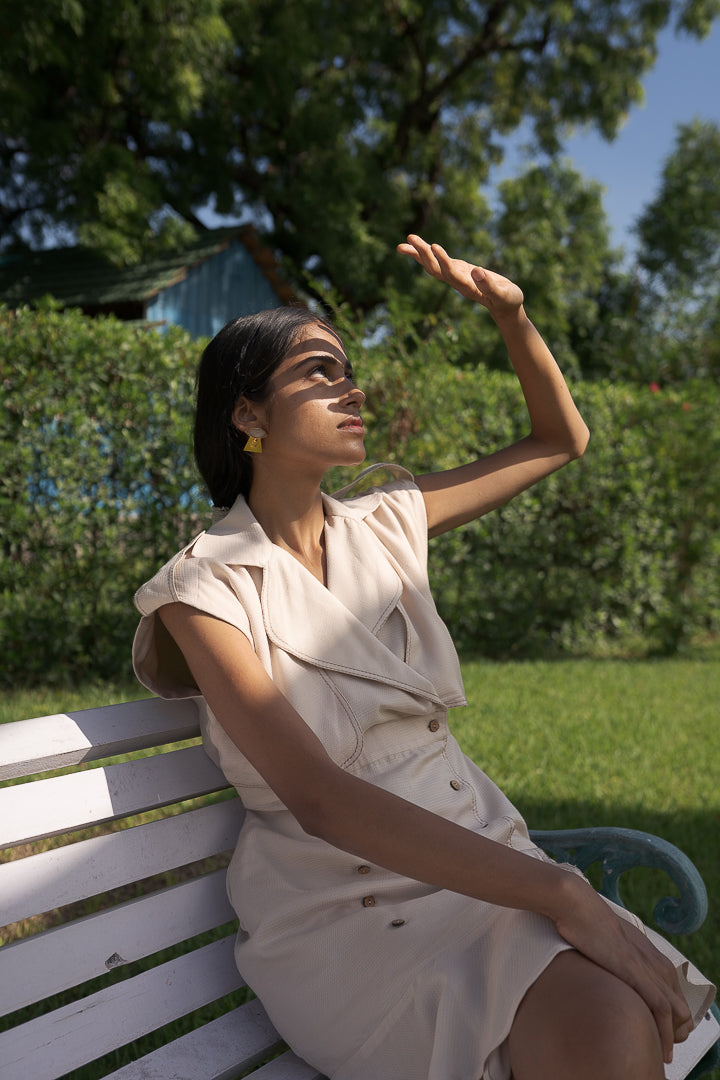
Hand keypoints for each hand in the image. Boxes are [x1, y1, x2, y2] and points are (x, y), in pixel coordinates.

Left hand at [397, 234, 523, 320]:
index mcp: (467, 287)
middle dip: (423, 254)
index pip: (451, 273)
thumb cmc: (508, 301)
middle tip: (410, 238)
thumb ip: (490, 286)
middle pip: (435, 268)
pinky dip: (427, 253)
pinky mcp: (457, 271)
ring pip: (433, 265)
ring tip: (404, 242)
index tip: (435, 246)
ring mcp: (455, 276)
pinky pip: (439, 261)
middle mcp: (457, 282)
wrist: (505, 307)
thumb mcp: (503, 294)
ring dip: (419, 253)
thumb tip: (477, 272)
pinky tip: (417, 246)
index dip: (443, 261)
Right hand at [554, 875, 693, 1063]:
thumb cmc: (586, 922)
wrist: (578, 906)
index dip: (671, 1020)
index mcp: (653, 956)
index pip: (675, 997)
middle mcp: (658, 964)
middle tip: (661, 1048)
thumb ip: (618, 958)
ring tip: (661, 1053)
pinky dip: (665, 1034)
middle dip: (676, 1033)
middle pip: (683, 1011)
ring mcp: (651, 969)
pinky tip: (660, 1047)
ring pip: (680, 1015)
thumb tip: (606, 968)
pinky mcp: (640, 975)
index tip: (658, 1033)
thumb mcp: (609, 942)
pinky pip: (663, 1012)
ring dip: (673, 1038)